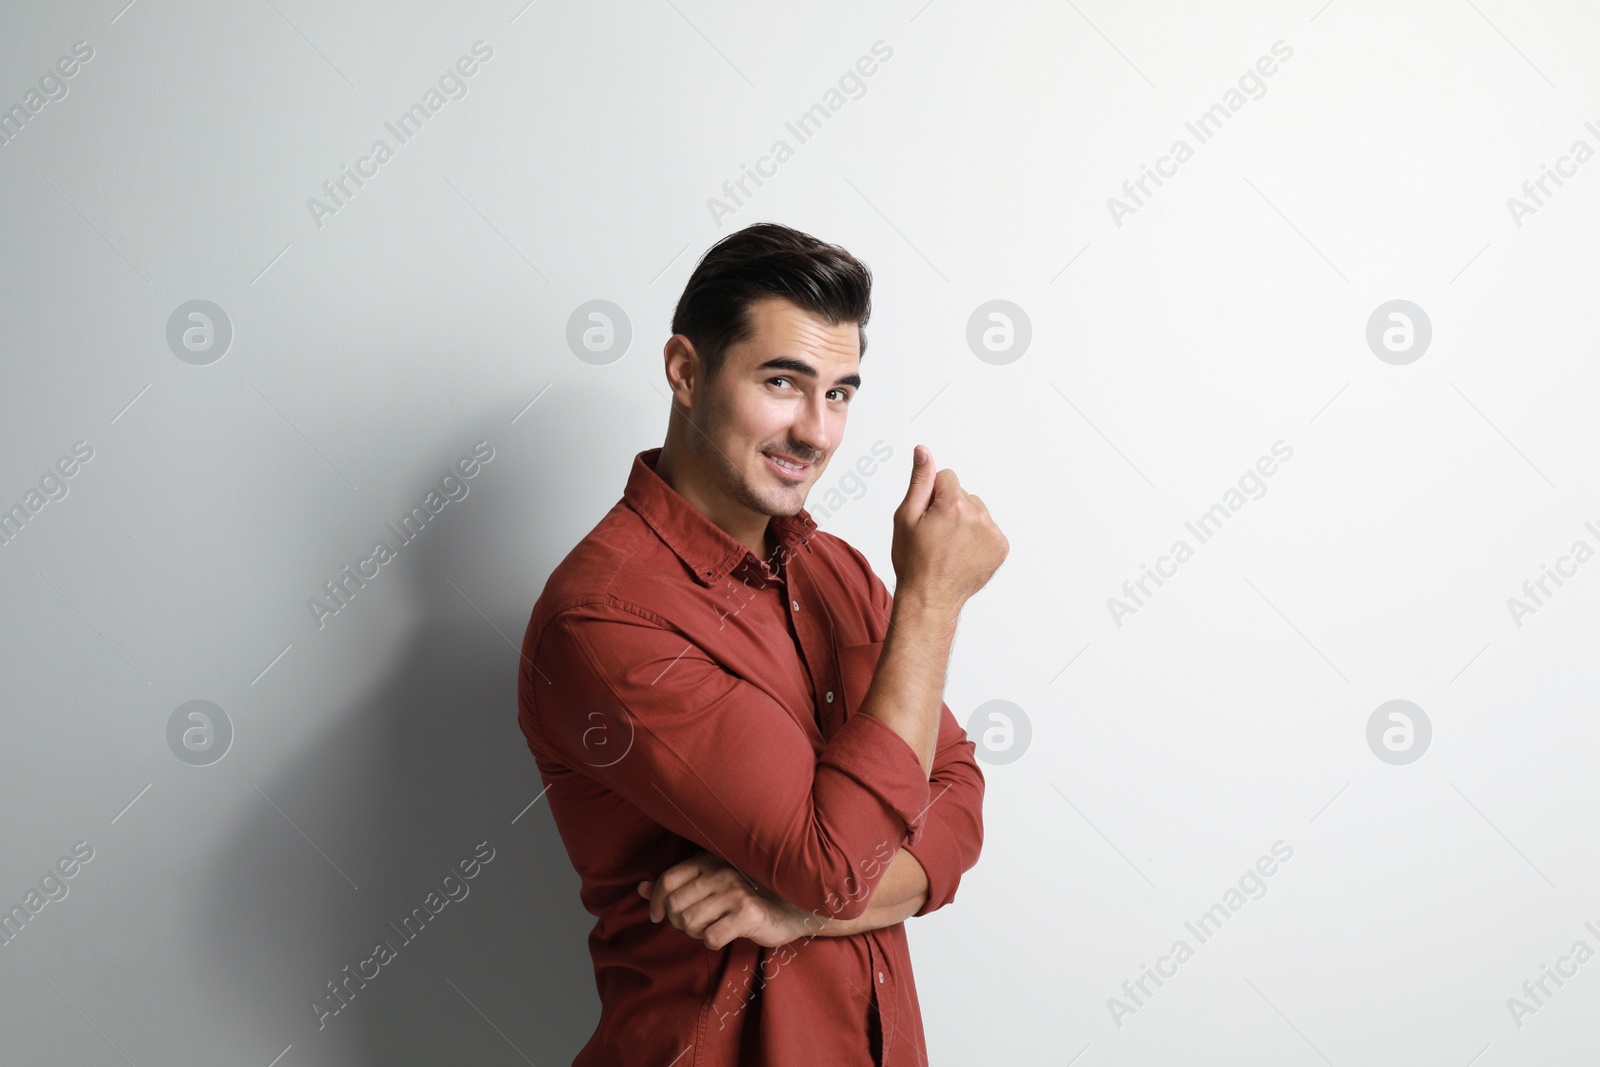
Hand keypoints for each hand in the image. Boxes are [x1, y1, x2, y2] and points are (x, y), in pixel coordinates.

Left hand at [637, 850, 812, 950]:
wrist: (793, 907)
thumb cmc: (748, 895)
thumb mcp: (710, 883)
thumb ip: (676, 884)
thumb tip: (639, 888)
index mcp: (709, 860)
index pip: (667, 880)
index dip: (655, 902)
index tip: (655, 916)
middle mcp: (720, 872)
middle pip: (675, 906)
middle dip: (678, 922)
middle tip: (692, 925)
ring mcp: (734, 891)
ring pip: (690, 922)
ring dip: (695, 932)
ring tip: (710, 927)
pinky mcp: (746, 913)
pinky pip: (711, 937)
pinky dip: (712, 941)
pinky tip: (724, 934)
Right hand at [891, 444, 1008, 610]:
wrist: (931, 598)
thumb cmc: (914, 561)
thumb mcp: (906, 517)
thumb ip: (919, 481)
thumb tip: (923, 451)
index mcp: (954, 505)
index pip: (946, 477)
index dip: (932, 495)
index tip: (927, 517)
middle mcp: (979, 516)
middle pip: (963, 493)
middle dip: (950, 507)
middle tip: (936, 535)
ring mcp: (993, 533)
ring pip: (976, 510)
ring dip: (965, 521)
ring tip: (949, 545)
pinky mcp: (1001, 547)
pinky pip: (988, 528)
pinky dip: (977, 537)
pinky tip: (962, 553)